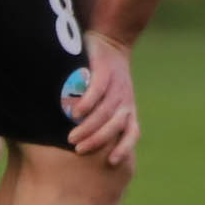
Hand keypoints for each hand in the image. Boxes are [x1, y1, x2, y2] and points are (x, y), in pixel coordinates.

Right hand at [66, 32, 138, 167]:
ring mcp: (116, 86)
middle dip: (96, 140)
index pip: (132, 133)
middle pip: (114, 126)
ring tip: (71, 137)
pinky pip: (97, 91)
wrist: (112, 41)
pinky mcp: (105, 72)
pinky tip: (75, 112)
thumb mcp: (111, 99)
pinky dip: (87, 103)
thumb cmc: (106, 78)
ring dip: (88, 127)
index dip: (124, 148)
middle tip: (78, 150)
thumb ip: (102, 117)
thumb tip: (82, 142)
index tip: (111, 162)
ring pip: (104, 112)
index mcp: (128, 109)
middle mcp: (125, 100)